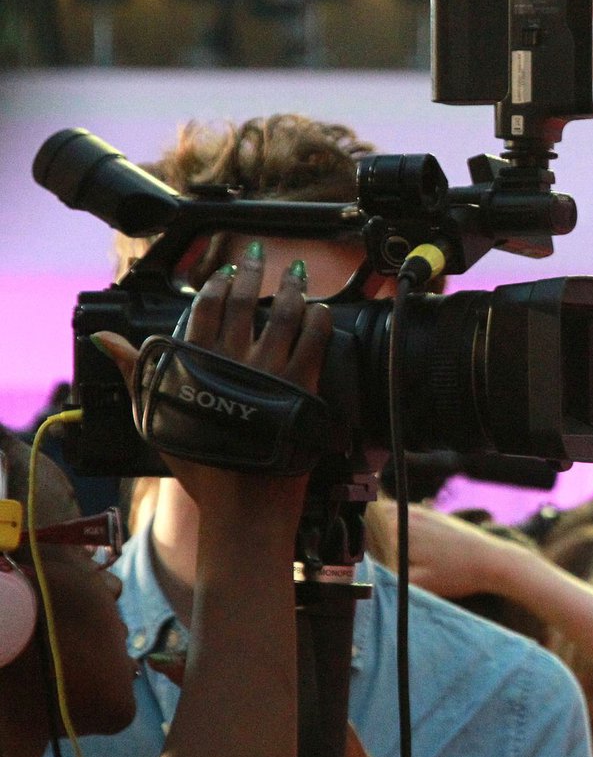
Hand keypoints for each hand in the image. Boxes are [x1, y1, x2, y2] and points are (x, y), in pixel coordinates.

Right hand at [92, 248, 329, 510]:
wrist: (241, 502)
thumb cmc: (201, 464)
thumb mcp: (157, 414)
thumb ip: (136, 371)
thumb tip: (106, 339)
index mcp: (196, 362)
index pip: (204, 308)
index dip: (216, 285)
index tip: (225, 271)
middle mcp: (231, 360)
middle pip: (243, 302)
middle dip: (251, 273)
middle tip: (258, 255)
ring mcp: (268, 371)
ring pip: (283, 314)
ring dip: (291, 288)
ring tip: (297, 271)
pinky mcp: (302, 386)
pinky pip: (314, 341)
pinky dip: (319, 319)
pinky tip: (322, 308)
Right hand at [364, 500, 528, 597]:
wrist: (493, 561)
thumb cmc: (457, 574)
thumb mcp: (416, 583)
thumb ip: (387, 578)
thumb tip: (362, 574)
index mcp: (398, 528)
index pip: (359, 526)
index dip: (348, 538)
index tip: (343, 551)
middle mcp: (407, 514)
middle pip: (370, 517)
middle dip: (360, 530)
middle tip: (352, 548)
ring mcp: (421, 511)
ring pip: (386, 513)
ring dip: (375, 524)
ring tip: (369, 543)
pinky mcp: (432, 514)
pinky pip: (402, 513)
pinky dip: (393, 521)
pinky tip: (394, 536)